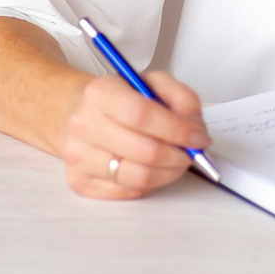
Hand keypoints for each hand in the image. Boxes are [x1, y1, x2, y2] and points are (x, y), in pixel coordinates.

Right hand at [53, 71, 209, 199]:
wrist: (75, 113)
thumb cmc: (118, 99)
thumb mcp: (149, 82)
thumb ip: (179, 95)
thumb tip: (195, 128)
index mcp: (100, 93)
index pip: (142, 115)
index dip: (177, 130)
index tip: (199, 137)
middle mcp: (83, 125)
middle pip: (144, 151)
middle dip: (179, 156)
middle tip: (192, 153)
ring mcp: (78, 156)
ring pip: (139, 177)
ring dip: (169, 173)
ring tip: (176, 162)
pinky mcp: (79, 182)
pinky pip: (129, 192)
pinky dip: (150, 184)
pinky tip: (152, 169)